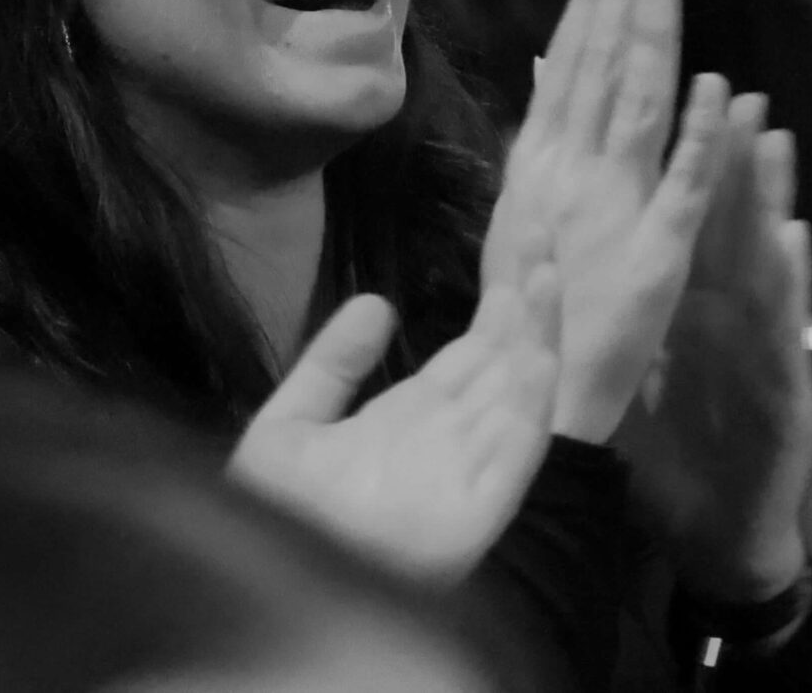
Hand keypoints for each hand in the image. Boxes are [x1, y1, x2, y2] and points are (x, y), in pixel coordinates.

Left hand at [229, 263, 560, 586]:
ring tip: (547, 271)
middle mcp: (452, 436)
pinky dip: (531, 401)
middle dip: (527, 297)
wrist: (264, 584)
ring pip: (518, 390)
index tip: (521, 237)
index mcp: (414, 418)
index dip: (499, 296)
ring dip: (537, 334)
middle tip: (545, 227)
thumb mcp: (289, 426)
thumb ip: (330, 366)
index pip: (474, 347)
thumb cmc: (275, 522)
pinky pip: (514, 449)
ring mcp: (470, 468)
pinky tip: (539, 352)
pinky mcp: (479, 506)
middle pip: (504, 356)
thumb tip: (376, 304)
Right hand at [484, 0, 736, 441]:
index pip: (571, 70)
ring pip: (637, 111)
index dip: (593, 6)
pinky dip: (700, 136)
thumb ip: (544, 144)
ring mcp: (613, 214)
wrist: (535, 411)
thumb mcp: (526, 221)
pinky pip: (684, 189)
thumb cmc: (534, 323)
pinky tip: (718, 87)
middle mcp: (569, 181)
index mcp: (540, 171)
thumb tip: (549, 67)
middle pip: (600, 73)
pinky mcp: (660, 256)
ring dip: (651, 41)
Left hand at [619, 99, 811, 602]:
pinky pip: (784, 332)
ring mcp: (760, 346)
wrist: (727, 530)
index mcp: (690, 303)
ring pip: (764, 261)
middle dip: (729, 155)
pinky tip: (795, 238)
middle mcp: (730, 313)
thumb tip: (585, 249)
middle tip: (732, 90)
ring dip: (770, 196)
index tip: (665, 108)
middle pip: (728, 225)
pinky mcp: (785, 389)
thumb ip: (631, 304)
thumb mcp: (646, 366)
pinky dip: (790, 282)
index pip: (680, 219)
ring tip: (770, 135)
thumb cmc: (682, 444)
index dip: (675, 160)